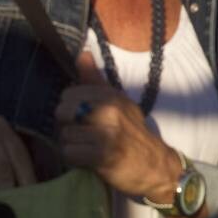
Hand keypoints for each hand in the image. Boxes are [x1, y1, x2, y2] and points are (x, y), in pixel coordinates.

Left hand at [54, 52, 181, 203]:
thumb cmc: (132, 133)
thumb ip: (95, 80)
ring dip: (70, 145)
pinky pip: (69, 153)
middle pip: (63, 112)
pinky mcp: (103, 154)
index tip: (83, 118)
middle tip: (82, 135)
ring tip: (86, 149)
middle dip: (67, 126)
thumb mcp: (118, 102)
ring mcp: (107, 131)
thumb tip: (82, 52)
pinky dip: (74, 159)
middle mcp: (110, 109)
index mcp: (112, 94)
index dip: (70, 108)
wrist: (154, 165)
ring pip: (64, 135)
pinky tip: (87, 160)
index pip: (69, 94)